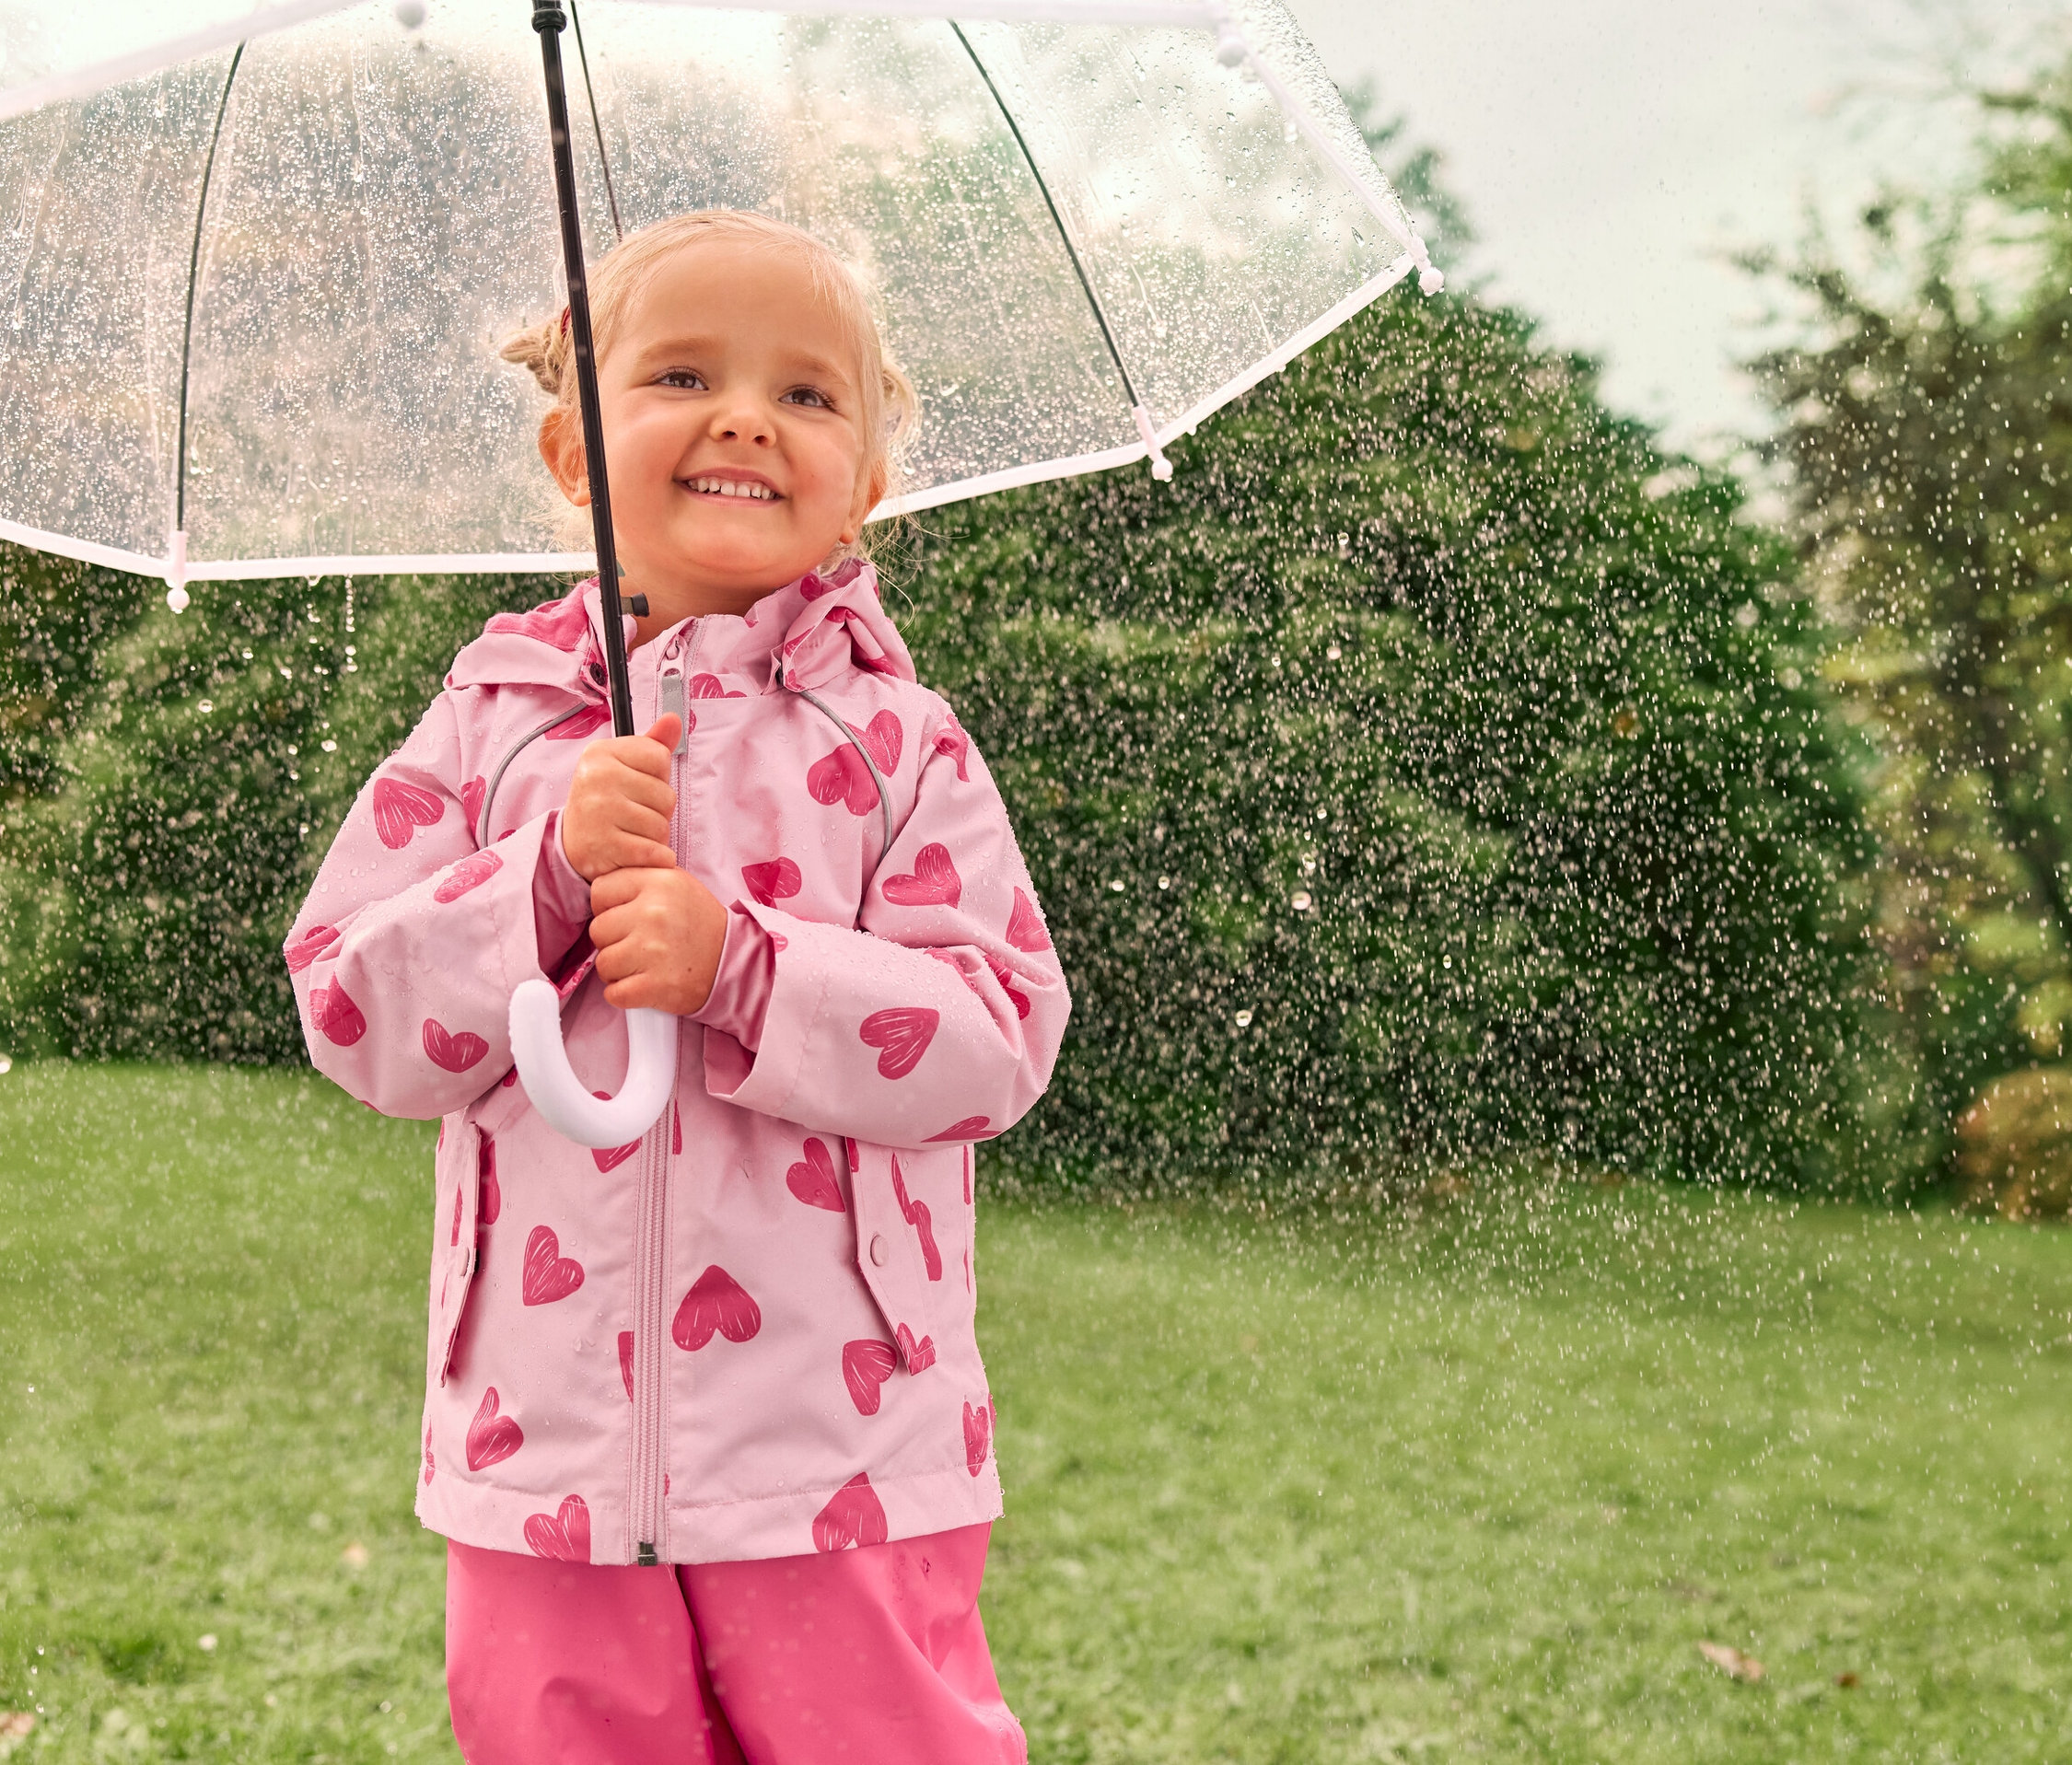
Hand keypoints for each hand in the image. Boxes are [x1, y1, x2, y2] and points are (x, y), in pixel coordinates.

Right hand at [560, 714, 680, 880]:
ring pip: (661, 825)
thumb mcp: (623, 766)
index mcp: (601, 753)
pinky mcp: (605, 846)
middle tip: (633, 816)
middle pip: (666, 795)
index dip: (658, 777)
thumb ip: (652, 744)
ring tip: (632, 834)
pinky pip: (655, 852)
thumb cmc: (606, 801)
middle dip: (658, 811)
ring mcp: (599, 811)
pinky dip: (655, 858)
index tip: (636, 786)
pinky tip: (637, 853)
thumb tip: (674, 719)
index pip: (660, 758)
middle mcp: (597, 778)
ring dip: (655, 836)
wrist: (573, 843)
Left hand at [588, 866, 728, 1013]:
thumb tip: (601, 888)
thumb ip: (641, 878)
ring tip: (641, 966)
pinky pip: (614, 993)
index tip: (626, 918)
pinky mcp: (654, 985)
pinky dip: (622, 994)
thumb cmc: (700, 925)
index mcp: (658, 882)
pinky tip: (640, 986)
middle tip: (637, 945)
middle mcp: (654, 913)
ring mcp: (652, 950)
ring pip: (603, 963)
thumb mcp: (676, 884)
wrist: (734, 962)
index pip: (600, 891)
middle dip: (612, 941)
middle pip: (598, 929)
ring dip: (617, 970)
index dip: (608, 907)